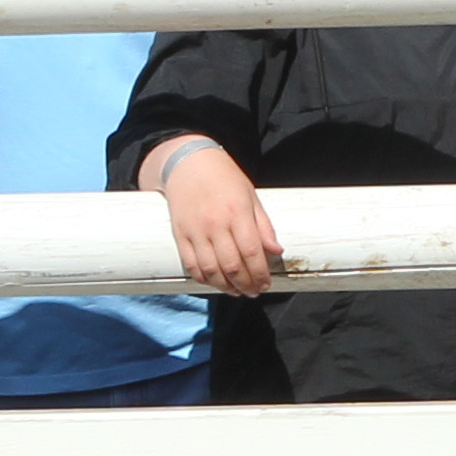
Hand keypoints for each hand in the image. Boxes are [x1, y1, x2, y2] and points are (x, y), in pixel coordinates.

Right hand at [160, 148, 278, 293]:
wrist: (188, 163)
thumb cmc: (224, 178)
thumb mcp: (251, 196)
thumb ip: (263, 226)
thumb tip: (276, 251)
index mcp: (237, 213)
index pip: (251, 252)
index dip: (260, 273)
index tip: (266, 284)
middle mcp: (215, 224)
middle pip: (232, 266)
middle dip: (246, 285)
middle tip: (254, 292)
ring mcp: (195, 230)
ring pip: (211, 270)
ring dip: (226, 287)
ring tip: (237, 291)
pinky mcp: (180, 234)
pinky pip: (191, 265)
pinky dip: (203, 279)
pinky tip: (215, 282)